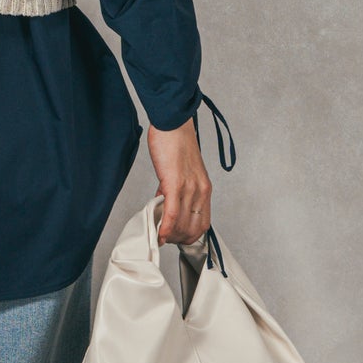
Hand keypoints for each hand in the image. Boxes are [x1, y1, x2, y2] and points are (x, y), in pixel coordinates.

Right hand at [146, 117, 211, 245]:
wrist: (173, 124)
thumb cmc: (175, 143)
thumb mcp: (181, 171)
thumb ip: (174, 189)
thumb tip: (163, 203)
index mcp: (204, 189)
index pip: (203, 223)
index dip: (189, 236)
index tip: (176, 238)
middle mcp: (200, 191)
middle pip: (193, 228)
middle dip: (178, 239)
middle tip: (164, 238)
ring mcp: (189, 188)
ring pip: (183, 224)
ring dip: (170, 236)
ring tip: (159, 236)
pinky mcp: (175, 183)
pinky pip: (173, 213)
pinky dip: (166, 227)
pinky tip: (159, 233)